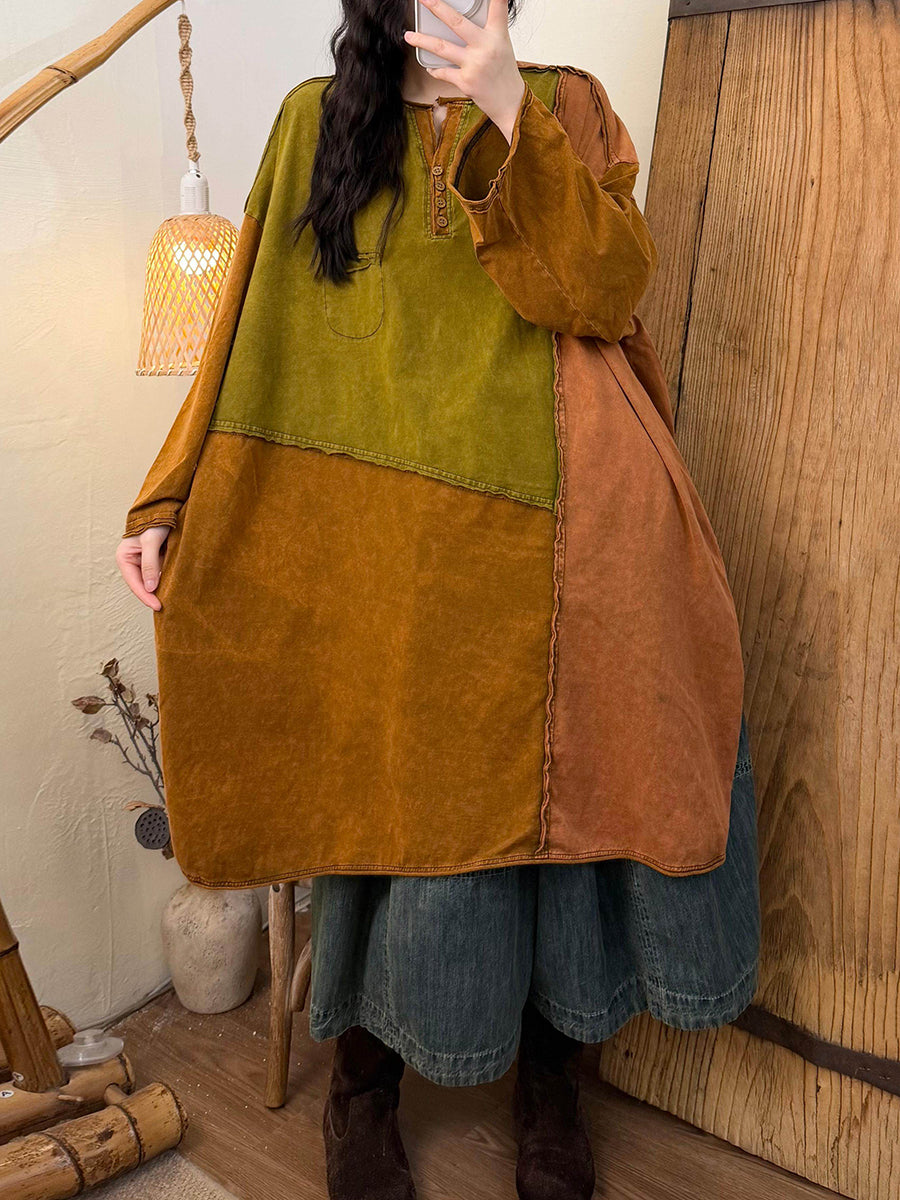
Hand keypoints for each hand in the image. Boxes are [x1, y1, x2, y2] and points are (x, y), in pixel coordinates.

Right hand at [116, 526, 170, 610]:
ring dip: (160, 590)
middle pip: (142, 585)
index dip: (145, 596)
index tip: (158, 606)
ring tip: (171, 601)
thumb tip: (150, 587)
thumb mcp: (151, 542)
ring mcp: (143, 562)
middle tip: (165, 608)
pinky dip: (165, 581)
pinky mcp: (155, 561)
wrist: (164, 508)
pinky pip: (159, 575)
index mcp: (124, 558)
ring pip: (151, 581)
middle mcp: (132, 562)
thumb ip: (150, 564)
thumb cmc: (154, 522)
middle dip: (152, 596)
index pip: (134, 583)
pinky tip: (174, 589)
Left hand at [404, 0, 525, 142]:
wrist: (510, 103)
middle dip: (437, 7)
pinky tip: (430, 67)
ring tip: (408, 35)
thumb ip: (487, 30)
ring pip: (442, 47)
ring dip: (422, 41)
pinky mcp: (465, 81)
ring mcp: (474, 64)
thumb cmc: (504, 73)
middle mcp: (486, 47)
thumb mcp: (502, 45)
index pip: (497, 5)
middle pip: (456, 22)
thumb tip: (465, 20)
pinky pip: (443, 72)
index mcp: (497, 34)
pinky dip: (435, 69)